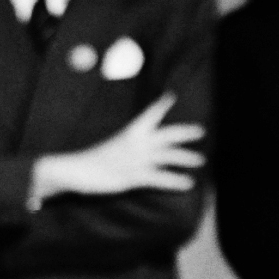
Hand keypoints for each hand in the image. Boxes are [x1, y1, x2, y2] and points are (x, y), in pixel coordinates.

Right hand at [29, 93, 205, 202]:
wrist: (76, 170)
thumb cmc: (93, 159)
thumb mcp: (115, 145)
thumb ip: (130, 143)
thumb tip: (139, 143)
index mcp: (130, 131)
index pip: (149, 113)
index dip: (162, 104)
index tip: (172, 95)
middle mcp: (136, 142)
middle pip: (167, 134)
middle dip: (185, 132)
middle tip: (202, 130)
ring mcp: (136, 159)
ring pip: (168, 155)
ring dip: (186, 157)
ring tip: (201, 160)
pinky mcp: (134, 176)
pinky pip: (160, 178)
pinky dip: (176, 181)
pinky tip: (187, 183)